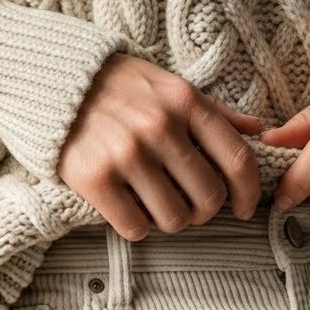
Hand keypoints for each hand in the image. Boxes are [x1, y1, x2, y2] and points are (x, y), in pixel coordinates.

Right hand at [56, 53, 263, 239]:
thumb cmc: (118, 88)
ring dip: (170, 221)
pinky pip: (135, 227)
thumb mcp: (170, 86)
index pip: (238, 160)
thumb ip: (213, 112)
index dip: (249, 193)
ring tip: (155, 206)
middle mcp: (160, 127)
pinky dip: (136, 227)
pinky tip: (129, 209)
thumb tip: (257, 131)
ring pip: (175, 219)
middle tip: (190, 207)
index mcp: (185, 102)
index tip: (244, 208)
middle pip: (208, 197)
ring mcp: (127, 154)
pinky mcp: (96, 179)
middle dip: (204, 211)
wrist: (53, 82)